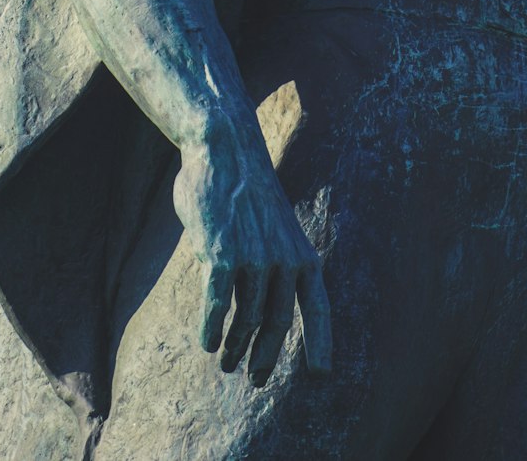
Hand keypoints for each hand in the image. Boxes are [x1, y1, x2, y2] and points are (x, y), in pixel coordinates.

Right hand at [173, 123, 331, 386]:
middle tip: (256, 378)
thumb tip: (257, 311)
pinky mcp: (221, 254)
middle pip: (278, 323)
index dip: (320, 342)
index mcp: (302, 253)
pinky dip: (211, 328)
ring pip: (246, 319)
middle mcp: (283, 259)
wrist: (226, 149)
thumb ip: (272, 266)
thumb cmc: (245, 193)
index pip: (318, 307)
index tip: (320, 374)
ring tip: (226, 362)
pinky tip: (206, 342)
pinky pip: (216, 305)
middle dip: (266, 356)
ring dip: (235, 347)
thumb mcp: (272, 230)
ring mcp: (253, 257)